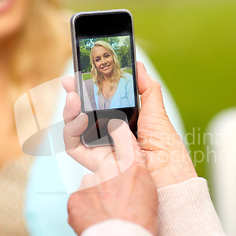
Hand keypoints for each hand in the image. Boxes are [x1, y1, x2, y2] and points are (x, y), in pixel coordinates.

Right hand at [61, 62, 196, 187]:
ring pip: (73, 129)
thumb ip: (145, 87)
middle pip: (81, 114)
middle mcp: (107, 135)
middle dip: (72, 96)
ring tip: (74, 97)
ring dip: (69, 111)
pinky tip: (80, 118)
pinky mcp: (95, 162)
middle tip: (70, 81)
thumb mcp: (155, 110)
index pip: (97, 103)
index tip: (81, 74)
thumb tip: (138, 65)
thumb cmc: (165, 145)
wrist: (167, 171)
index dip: (86, 89)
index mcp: (120, 122)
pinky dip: (72, 131)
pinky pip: (74, 147)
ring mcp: (99, 149)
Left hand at [67, 120, 158, 235]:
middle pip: (96, 149)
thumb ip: (135, 171)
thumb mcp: (148, 191)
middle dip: (77, 122)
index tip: (110, 122)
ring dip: (97, 193)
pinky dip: (88, 208)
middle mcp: (110, 169)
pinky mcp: (75, 198)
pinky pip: (81, 198)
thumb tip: (127, 165)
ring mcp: (90, 183)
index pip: (121, 132)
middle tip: (71, 103)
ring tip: (112, 212)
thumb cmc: (141, 222)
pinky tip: (99, 220)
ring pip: (91, 181)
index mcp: (133, 165)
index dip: (114, 125)